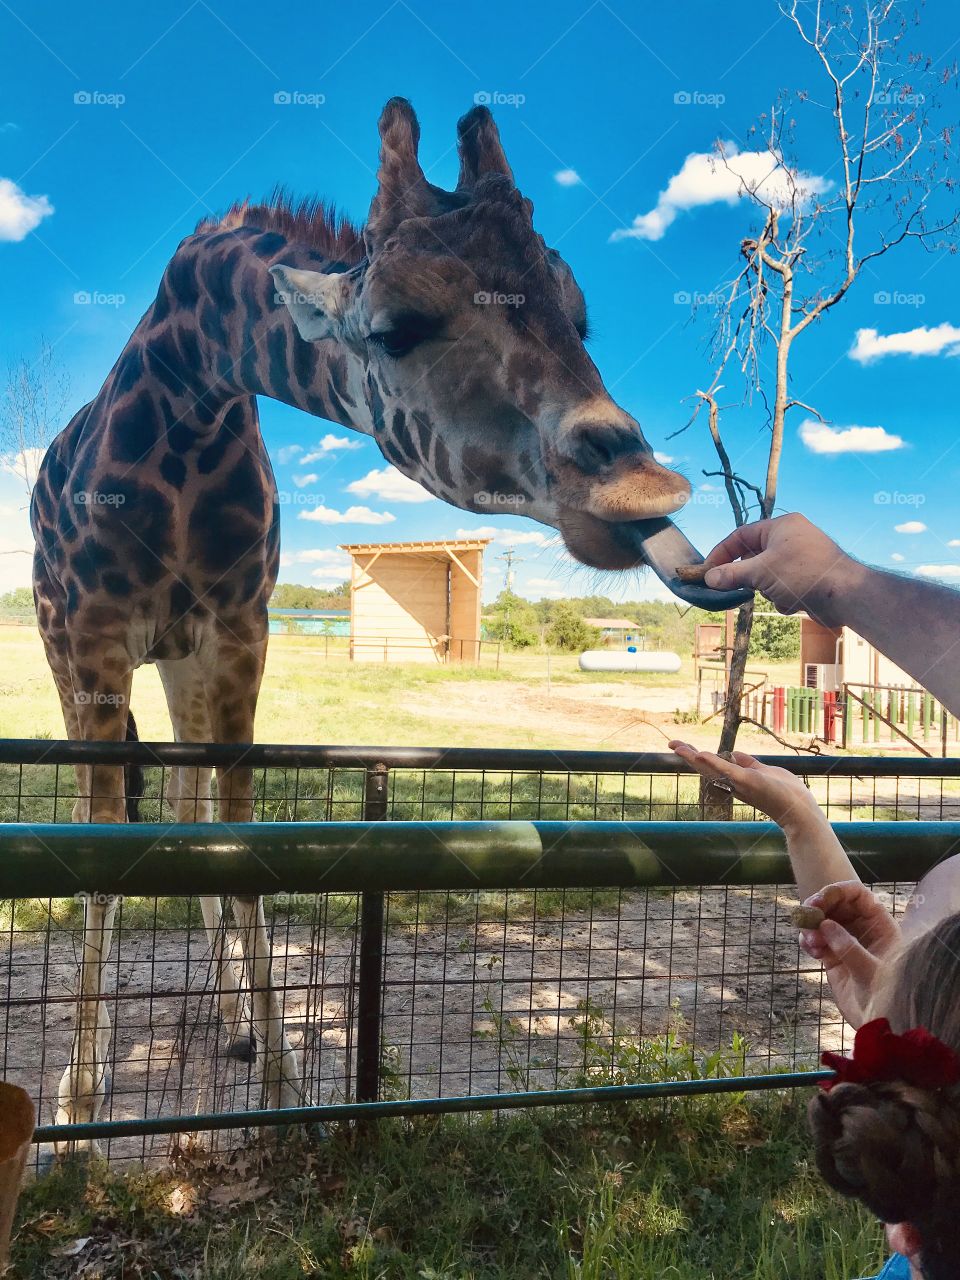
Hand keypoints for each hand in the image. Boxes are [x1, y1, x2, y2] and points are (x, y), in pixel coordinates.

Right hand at [669, 740, 823, 833]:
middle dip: (688, 755)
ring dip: (693, 756)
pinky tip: (699, 754)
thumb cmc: (784, 791)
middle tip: (671, 744)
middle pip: (706, 767)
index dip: (697, 757)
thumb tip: (735, 754)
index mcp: (736, 780)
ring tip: (677, 746)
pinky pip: (726, 769)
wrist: (798, 808)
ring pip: (711, 768)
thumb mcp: (763, 771)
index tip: (682, 747)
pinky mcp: (746, 781)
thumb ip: (748, 763)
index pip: (713, 766)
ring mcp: (739, 783)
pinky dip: (712, 761)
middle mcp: (733, 783)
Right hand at [701, 514, 865, 626]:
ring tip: (779, 595)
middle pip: (754, 556)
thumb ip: (732, 574)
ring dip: (769, 589)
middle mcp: (792, 537)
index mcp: (781, 526)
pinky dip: (784, 596)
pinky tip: (795, 602)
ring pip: (768, 574)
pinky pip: (784, 585)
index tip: (708, 571)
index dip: (721, 553)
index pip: (741, 535)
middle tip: (735, 589)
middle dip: (749, 576)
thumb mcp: (761, 573)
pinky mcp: (809, 576)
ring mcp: (802, 557)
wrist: (847, 594)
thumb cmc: (804, 574)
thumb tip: (709, 578)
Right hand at [798, 880, 901, 1027]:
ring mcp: (846, 941)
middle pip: (836, 904)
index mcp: (879, 924)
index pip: (858, 895)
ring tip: (810, 942)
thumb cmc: (888, 996)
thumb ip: (849, 947)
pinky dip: (808, 940)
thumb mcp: (872, 971)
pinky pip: (815, 939)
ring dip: (811, 926)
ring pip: (822, 920)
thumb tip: (825, 925)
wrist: (881, 1024)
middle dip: (819, 907)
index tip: (820, 899)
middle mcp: (862, 928)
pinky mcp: (832, 956)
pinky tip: (811, 950)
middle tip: (806, 915)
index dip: (838, 891)